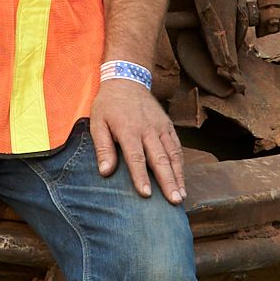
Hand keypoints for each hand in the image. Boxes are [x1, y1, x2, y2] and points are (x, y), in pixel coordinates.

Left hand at [87, 78, 186, 203]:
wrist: (127, 79)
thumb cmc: (109, 105)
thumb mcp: (97, 123)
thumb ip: (102, 147)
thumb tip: (105, 172)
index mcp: (128, 130)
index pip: (136, 157)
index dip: (141, 176)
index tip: (146, 194)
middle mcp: (148, 130)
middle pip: (160, 159)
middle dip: (168, 181)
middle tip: (174, 201)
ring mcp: (160, 127)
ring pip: (173, 154)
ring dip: (178, 176)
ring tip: (181, 195)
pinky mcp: (168, 126)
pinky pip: (177, 147)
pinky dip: (181, 164)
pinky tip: (182, 179)